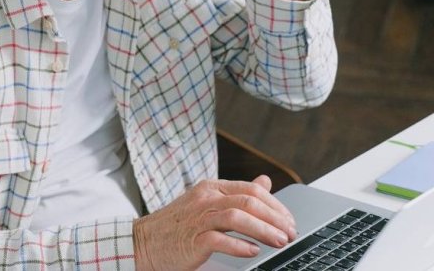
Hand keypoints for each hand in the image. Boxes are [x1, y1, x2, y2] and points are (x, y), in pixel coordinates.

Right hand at [133, 175, 297, 270]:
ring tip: (279, 242)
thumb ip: (236, 193)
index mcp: (210, 187)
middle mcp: (205, 198)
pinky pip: (220, 240)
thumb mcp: (207, 202)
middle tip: (290, 233)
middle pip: (249, 202)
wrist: (143, 242)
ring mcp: (198, 218)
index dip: (276, 205)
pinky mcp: (192, 239)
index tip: (289, 221)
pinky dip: (240, 246)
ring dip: (263, 231)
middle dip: (275, 219)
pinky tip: (252, 252)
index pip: (251, 190)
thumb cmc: (177, 225)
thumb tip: (265, 181)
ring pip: (238, 217)